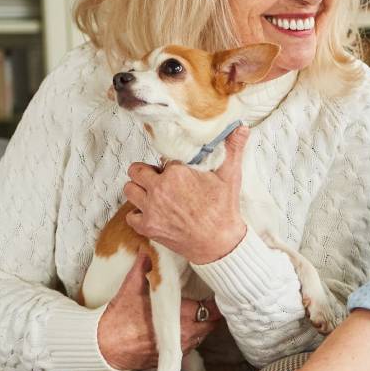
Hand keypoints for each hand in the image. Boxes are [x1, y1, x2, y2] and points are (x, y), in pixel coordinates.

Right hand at [97, 253, 220, 370]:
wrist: (103, 346)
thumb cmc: (118, 318)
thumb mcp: (131, 287)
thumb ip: (142, 266)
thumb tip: (147, 248)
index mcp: (181, 315)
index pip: (211, 308)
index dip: (213, 301)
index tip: (211, 293)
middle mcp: (185, 334)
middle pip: (211, 324)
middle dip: (210, 314)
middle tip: (206, 303)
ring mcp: (178, 348)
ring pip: (201, 336)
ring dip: (201, 326)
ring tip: (196, 315)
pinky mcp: (170, 357)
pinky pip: (189, 347)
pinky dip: (190, 338)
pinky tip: (182, 329)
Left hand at [124, 126, 249, 264]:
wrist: (219, 243)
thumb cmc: (224, 210)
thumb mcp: (230, 176)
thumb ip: (232, 149)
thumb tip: (241, 127)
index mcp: (176, 173)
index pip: (162, 159)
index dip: (170, 165)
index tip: (179, 172)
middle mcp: (159, 189)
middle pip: (136, 170)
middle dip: (146, 173)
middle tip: (159, 180)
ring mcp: (151, 208)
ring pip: (129, 189)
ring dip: (139, 191)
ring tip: (153, 195)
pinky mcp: (147, 226)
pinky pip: (130, 215)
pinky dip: (139, 215)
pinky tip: (153, 214)